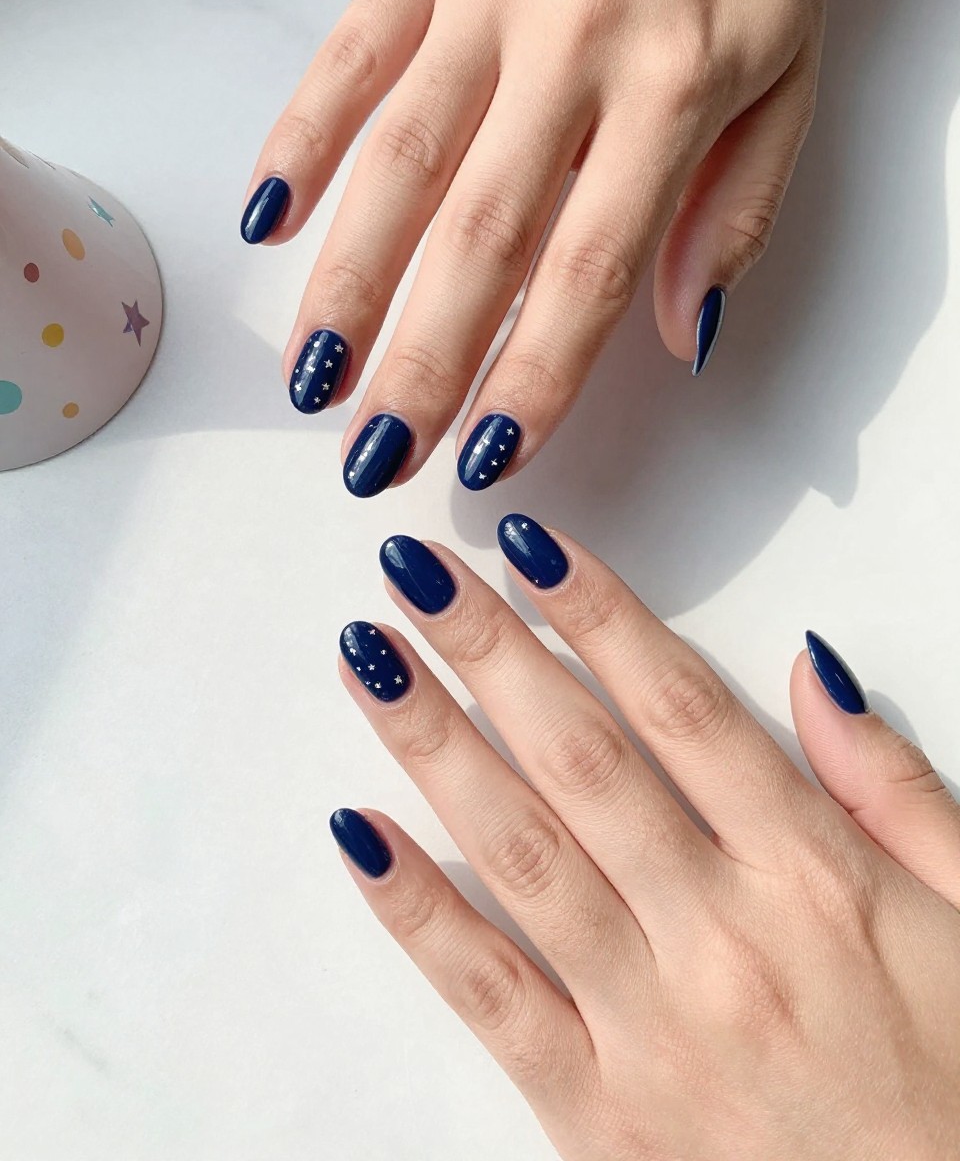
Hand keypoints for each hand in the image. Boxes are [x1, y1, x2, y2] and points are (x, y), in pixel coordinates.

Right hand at [244, 0, 837, 496]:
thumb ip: (738, 212)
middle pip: (480, 234)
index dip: (535, 375)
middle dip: (423, 361)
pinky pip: (349, 51)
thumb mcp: (787, 78)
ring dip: (347, 280)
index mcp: (672, 88)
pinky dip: (300, 135)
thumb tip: (680, 335)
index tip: (489, 457)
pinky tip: (269, 221)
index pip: (591, 269)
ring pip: (399, 157)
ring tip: (313, 377)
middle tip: (378, 454)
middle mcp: (571, 42)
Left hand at [330, 522, 959, 1158]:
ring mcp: (650, 1027)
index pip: (683, 708)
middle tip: (415, 570)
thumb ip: (893, 788)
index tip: (528, 547)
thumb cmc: (959, 1093)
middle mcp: (721, 937)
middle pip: (583, 758)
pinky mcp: (597, 1117)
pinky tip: (358, 832)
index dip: (598, 614)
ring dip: (435, 745)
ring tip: (371, 661)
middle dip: (491, 652)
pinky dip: (417, 913)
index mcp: (814, 879)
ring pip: (522, 853)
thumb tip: (811, 671)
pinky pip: (491, 996)